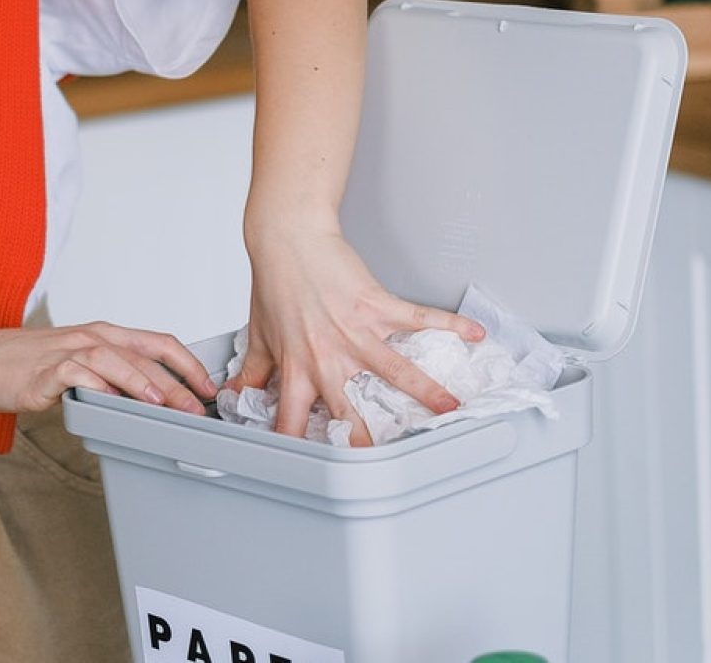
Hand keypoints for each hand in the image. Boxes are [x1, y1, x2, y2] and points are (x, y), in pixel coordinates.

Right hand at [0, 322, 217, 415]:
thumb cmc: (25, 365)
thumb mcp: (76, 365)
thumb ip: (109, 377)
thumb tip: (148, 401)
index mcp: (104, 335)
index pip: (159, 342)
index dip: (189, 364)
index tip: (208, 387)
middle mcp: (91, 338)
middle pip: (145, 354)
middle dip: (178, 381)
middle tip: (198, 406)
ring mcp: (68, 351)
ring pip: (116, 359)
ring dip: (144, 381)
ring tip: (165, 403)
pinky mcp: (46, 370)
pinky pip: (78, 373)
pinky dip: (99, 385)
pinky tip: (113, 401)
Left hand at [231, 227, 487, 445]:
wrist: (289, 239)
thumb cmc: (275, 283)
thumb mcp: (258, 334)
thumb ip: (254, 370)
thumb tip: (237, 394)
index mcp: (298, 368)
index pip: (293, 421)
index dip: (299, 448)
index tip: (312, 472)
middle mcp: (328, 356)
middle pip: (348, 408)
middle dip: (366, 439)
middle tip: (385, 465)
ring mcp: (356, 332)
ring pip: (395, 370)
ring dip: (426, 391)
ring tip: (451, 411)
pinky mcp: (377, 305)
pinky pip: (418, 318)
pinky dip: (449, 324)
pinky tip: (474, 334)